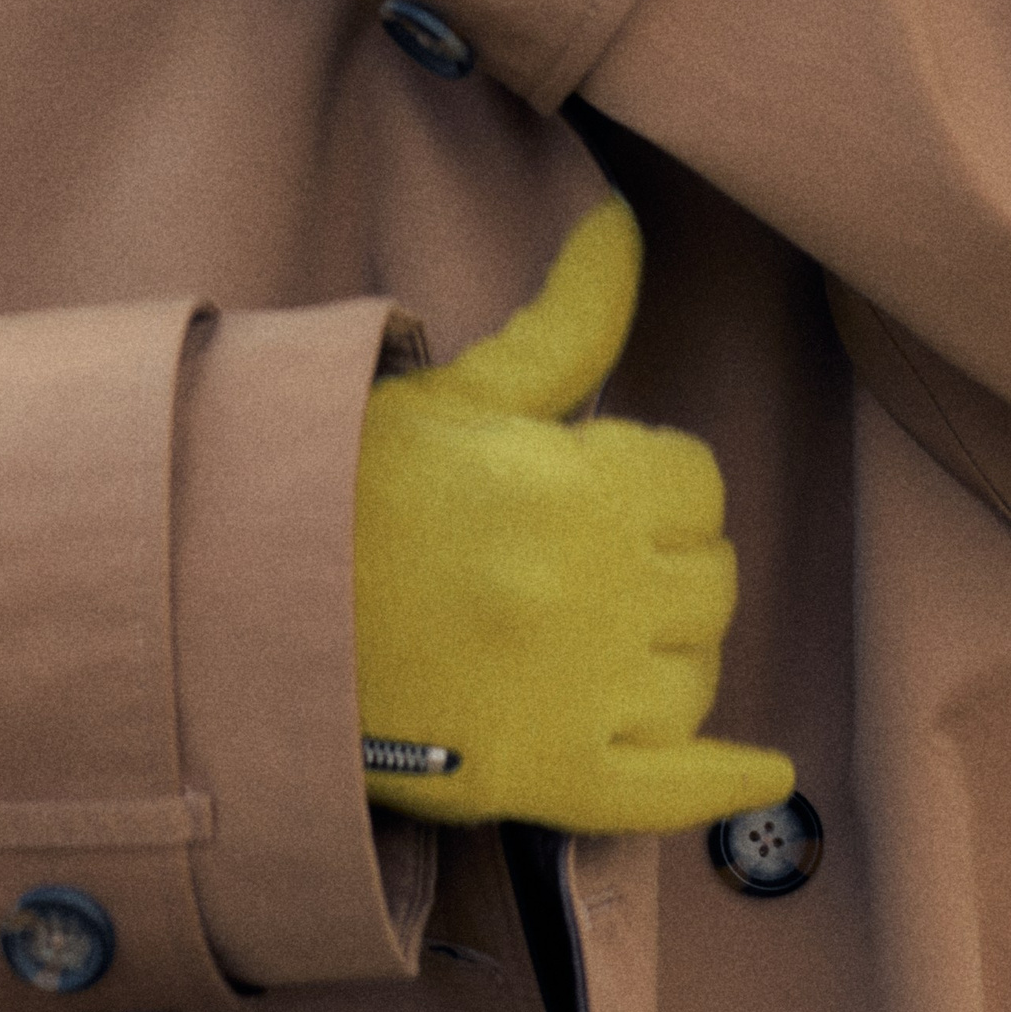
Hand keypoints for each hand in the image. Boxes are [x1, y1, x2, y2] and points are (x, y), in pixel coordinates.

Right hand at [355, 198, 793, 833]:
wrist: (249, 598)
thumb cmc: (354, 481)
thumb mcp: (464, 389)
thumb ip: (568, 319)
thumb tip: (622, 223)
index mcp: (580, 483)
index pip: (698, 485)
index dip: (657, 483)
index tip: (608, 490)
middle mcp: (595, 588)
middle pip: (710, 581)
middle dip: (667, 566)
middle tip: (597, 566)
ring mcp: (578, 690)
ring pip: (695, 675)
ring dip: (671, 657)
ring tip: (608, 641)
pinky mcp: (550, 777)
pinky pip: (671, 789)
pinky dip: (723, 779)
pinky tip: (761, 767)